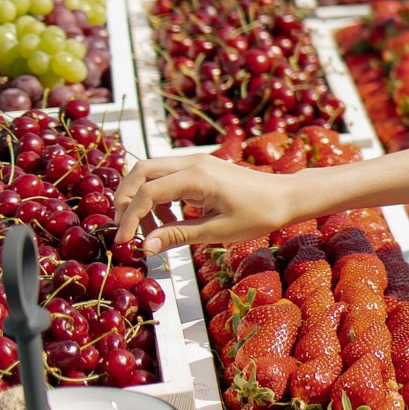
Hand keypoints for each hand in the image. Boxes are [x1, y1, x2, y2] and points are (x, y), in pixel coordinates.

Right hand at [115, 152, 298, 256]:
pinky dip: (159, 197)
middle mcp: (192, 163)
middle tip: (125, 229)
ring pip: (152, 173)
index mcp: (197, 176)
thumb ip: (178, 235)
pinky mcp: (200, 168)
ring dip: (142, 199)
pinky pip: (168, 178)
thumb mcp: (217, 231)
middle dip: (126, 199)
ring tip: (154, 230)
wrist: (286, 197)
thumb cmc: (259, 214)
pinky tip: (170, 221)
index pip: (147, 193)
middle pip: (141, 172)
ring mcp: (196, 163)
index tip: (123, 242)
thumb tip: (145, 246)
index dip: (130, 217)